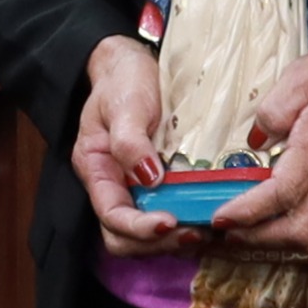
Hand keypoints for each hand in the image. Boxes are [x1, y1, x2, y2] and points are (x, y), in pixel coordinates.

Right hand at [73, 36, 193, 258]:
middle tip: (196, 233)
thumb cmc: (123, 82)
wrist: (132, 64)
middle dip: (159, 243)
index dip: (138, 228)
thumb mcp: (123, 105)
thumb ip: (130, 143)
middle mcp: (114, 187)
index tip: (169, 222)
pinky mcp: (159, 187)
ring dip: (175, 240)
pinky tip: (209, 217)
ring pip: (147, 236)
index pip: (110, 216)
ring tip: (208, 231)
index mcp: (97, 171)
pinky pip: (168, 216)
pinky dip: (187, 224)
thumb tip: (149, 178)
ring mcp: (136, 189)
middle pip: (125, 238)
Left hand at [212, 41, 307, 258]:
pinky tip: (283, 229)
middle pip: (296, 232)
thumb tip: (257, 138)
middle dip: (256, 239)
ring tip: (250, 233)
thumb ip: (276, 105)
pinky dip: (303, 241)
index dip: (247, 212)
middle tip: (227, 230)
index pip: (279, 195)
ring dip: (279, 245)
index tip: (221, 218)